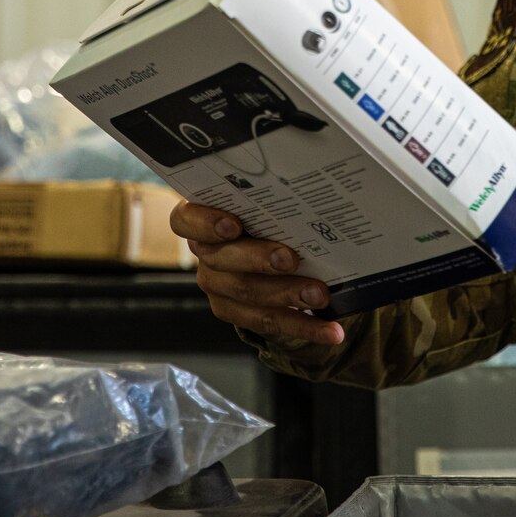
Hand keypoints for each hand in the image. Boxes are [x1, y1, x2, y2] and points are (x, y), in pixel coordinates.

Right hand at [170, 201, 344, 346]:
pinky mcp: (235, 312)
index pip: (185, 220)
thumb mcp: (262, 202)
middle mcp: (204, 254)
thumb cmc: (265, 213)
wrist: (268, 246)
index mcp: (200, 219)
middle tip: (291, 259)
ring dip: (287, 295)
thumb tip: (307, 186)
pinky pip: (268, 322)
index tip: (234, 225)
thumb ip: (269, 199)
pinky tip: (330, 330)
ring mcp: (217, 286)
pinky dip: (304, 326)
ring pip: (247, 294)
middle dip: (260, 260)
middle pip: (223, 259)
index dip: (205, 224)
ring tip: (320, 295)